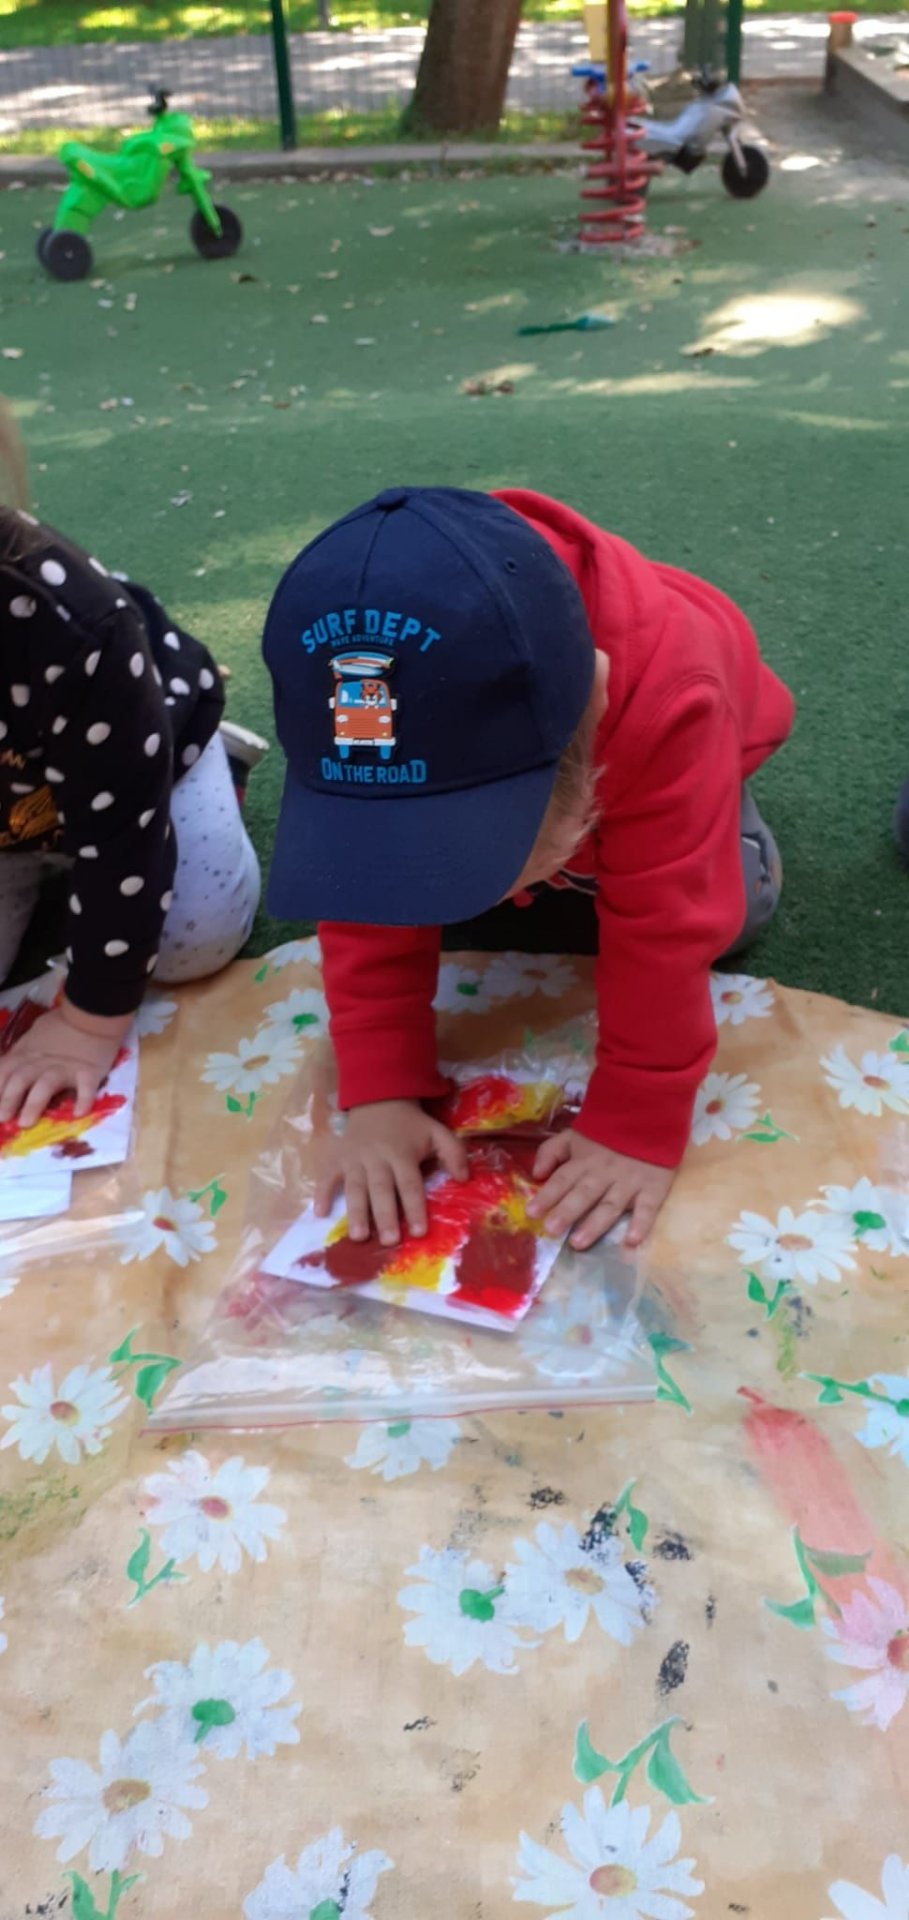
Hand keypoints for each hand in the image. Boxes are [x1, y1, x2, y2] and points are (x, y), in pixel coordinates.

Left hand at [0, 1000, 129, 1127]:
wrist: (94, 1013)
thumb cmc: (64, 1023)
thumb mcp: (36, 1032)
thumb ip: (24, 1051)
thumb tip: (11, 1064)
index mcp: (28, 1052)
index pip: (5, 1070)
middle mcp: (42, 1061)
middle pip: (21, 1079)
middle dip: (8, 1100)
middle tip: (3, 1119)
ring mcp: (66, 1067)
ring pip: (45, 1084)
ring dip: (33, 1104)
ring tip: (25, 1123)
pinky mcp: (89, 1072)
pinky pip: (86, 1088)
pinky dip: (83, 1101)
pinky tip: (78, 1114)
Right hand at [314, 1098, 468, 1246]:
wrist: (378, 1099)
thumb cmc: (411, 1125)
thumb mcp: (437, 1132)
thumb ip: (453, 1153)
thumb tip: (464, 1179)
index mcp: (402, 1154)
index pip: (410, 1184)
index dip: (415, 1207)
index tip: (419, 1231)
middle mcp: (376, 1158)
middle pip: (381, 1189)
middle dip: (385, 1215)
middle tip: (389, 1240)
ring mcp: (354, 1159)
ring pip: (355, 1187)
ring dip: (356, 1212)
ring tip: (359, 1236)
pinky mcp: (337, 1159)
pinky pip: (327, 1176)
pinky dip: (321, 1193)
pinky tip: (320, 1213)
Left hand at [528, 1130, 675, 1249]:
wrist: (652, 1118)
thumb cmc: (608, 1133)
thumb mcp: (574, 1135)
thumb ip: (552, 1152)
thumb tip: (536, 1175)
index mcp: (584, 1161)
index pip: (562, 1180)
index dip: (547, 1196)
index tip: (531, 1213)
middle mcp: (604, 1174)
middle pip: (583, 1194)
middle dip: (566, 1211)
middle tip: (551, 1230)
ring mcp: (629, 1182)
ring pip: (610, 1205)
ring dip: (595, 1224)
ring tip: (578, 1242)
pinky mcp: (653, 1188)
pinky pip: (647, 1208)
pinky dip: (641, 1224)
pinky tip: (631, 1241)